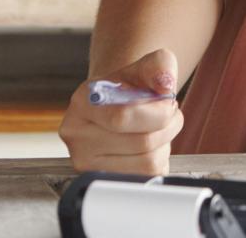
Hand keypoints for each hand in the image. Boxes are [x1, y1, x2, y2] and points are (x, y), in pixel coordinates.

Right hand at [59, 48, 183, 174]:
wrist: (119, 104)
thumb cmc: (130, 86)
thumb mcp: (147, 65)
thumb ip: (160, 65)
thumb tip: (165, 84)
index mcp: (83, 103)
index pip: (122, 117)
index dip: (158, 112)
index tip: (168, 101)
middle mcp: (77, 136)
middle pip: (142, 142)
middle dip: (169, 125)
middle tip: (168, 114)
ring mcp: (87, 163)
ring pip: (148, 163)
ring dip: (165, 144)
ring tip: (156, 129)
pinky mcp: (104, 180)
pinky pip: (148, 177)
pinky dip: (159, 160)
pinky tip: (148, 146)